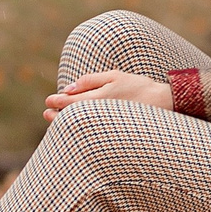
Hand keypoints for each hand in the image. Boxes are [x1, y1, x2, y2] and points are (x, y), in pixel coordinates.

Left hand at [44, 71, 174, 121]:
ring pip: (78, 128)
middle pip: (70, 118)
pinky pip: (90, 133)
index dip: (56, 102)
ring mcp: (104, 127)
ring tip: (56, 121)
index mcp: (98, 100)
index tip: (49, 101)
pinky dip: (80, 131)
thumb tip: (68, 88)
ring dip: (65, 125)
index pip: (69, 103)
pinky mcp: (110, 135)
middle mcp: (98, 116)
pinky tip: (78, 128)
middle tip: (47, 113)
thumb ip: (89, 81)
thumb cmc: (138, 87)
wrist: (163, 104)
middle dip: (56, 116)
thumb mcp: (113, 76)